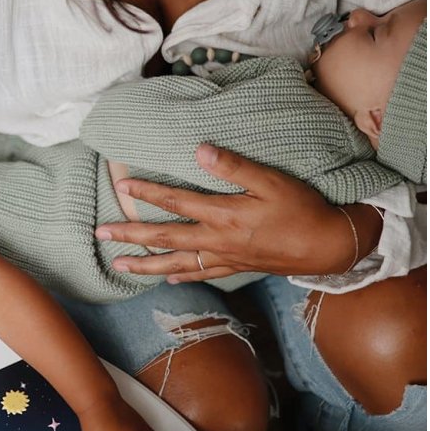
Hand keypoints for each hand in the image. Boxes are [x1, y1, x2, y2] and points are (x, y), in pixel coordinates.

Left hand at [95, 145, 352, 281]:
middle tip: (101, 235)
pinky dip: (183, 276)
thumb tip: (199, 151)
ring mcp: (226, 258)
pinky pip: (203, 274)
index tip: (121, 184)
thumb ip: (234, 166)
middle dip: (131, 236)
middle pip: (165, 238)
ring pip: (177, 264)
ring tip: (120, 266)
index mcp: (223, 215)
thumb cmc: (301, 208)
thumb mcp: (271, 180)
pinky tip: (170, 279)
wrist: (328, 245)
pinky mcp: (238, 267)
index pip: (175, 202)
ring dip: (146, 265)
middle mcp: (218, 240)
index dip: (146, 192)